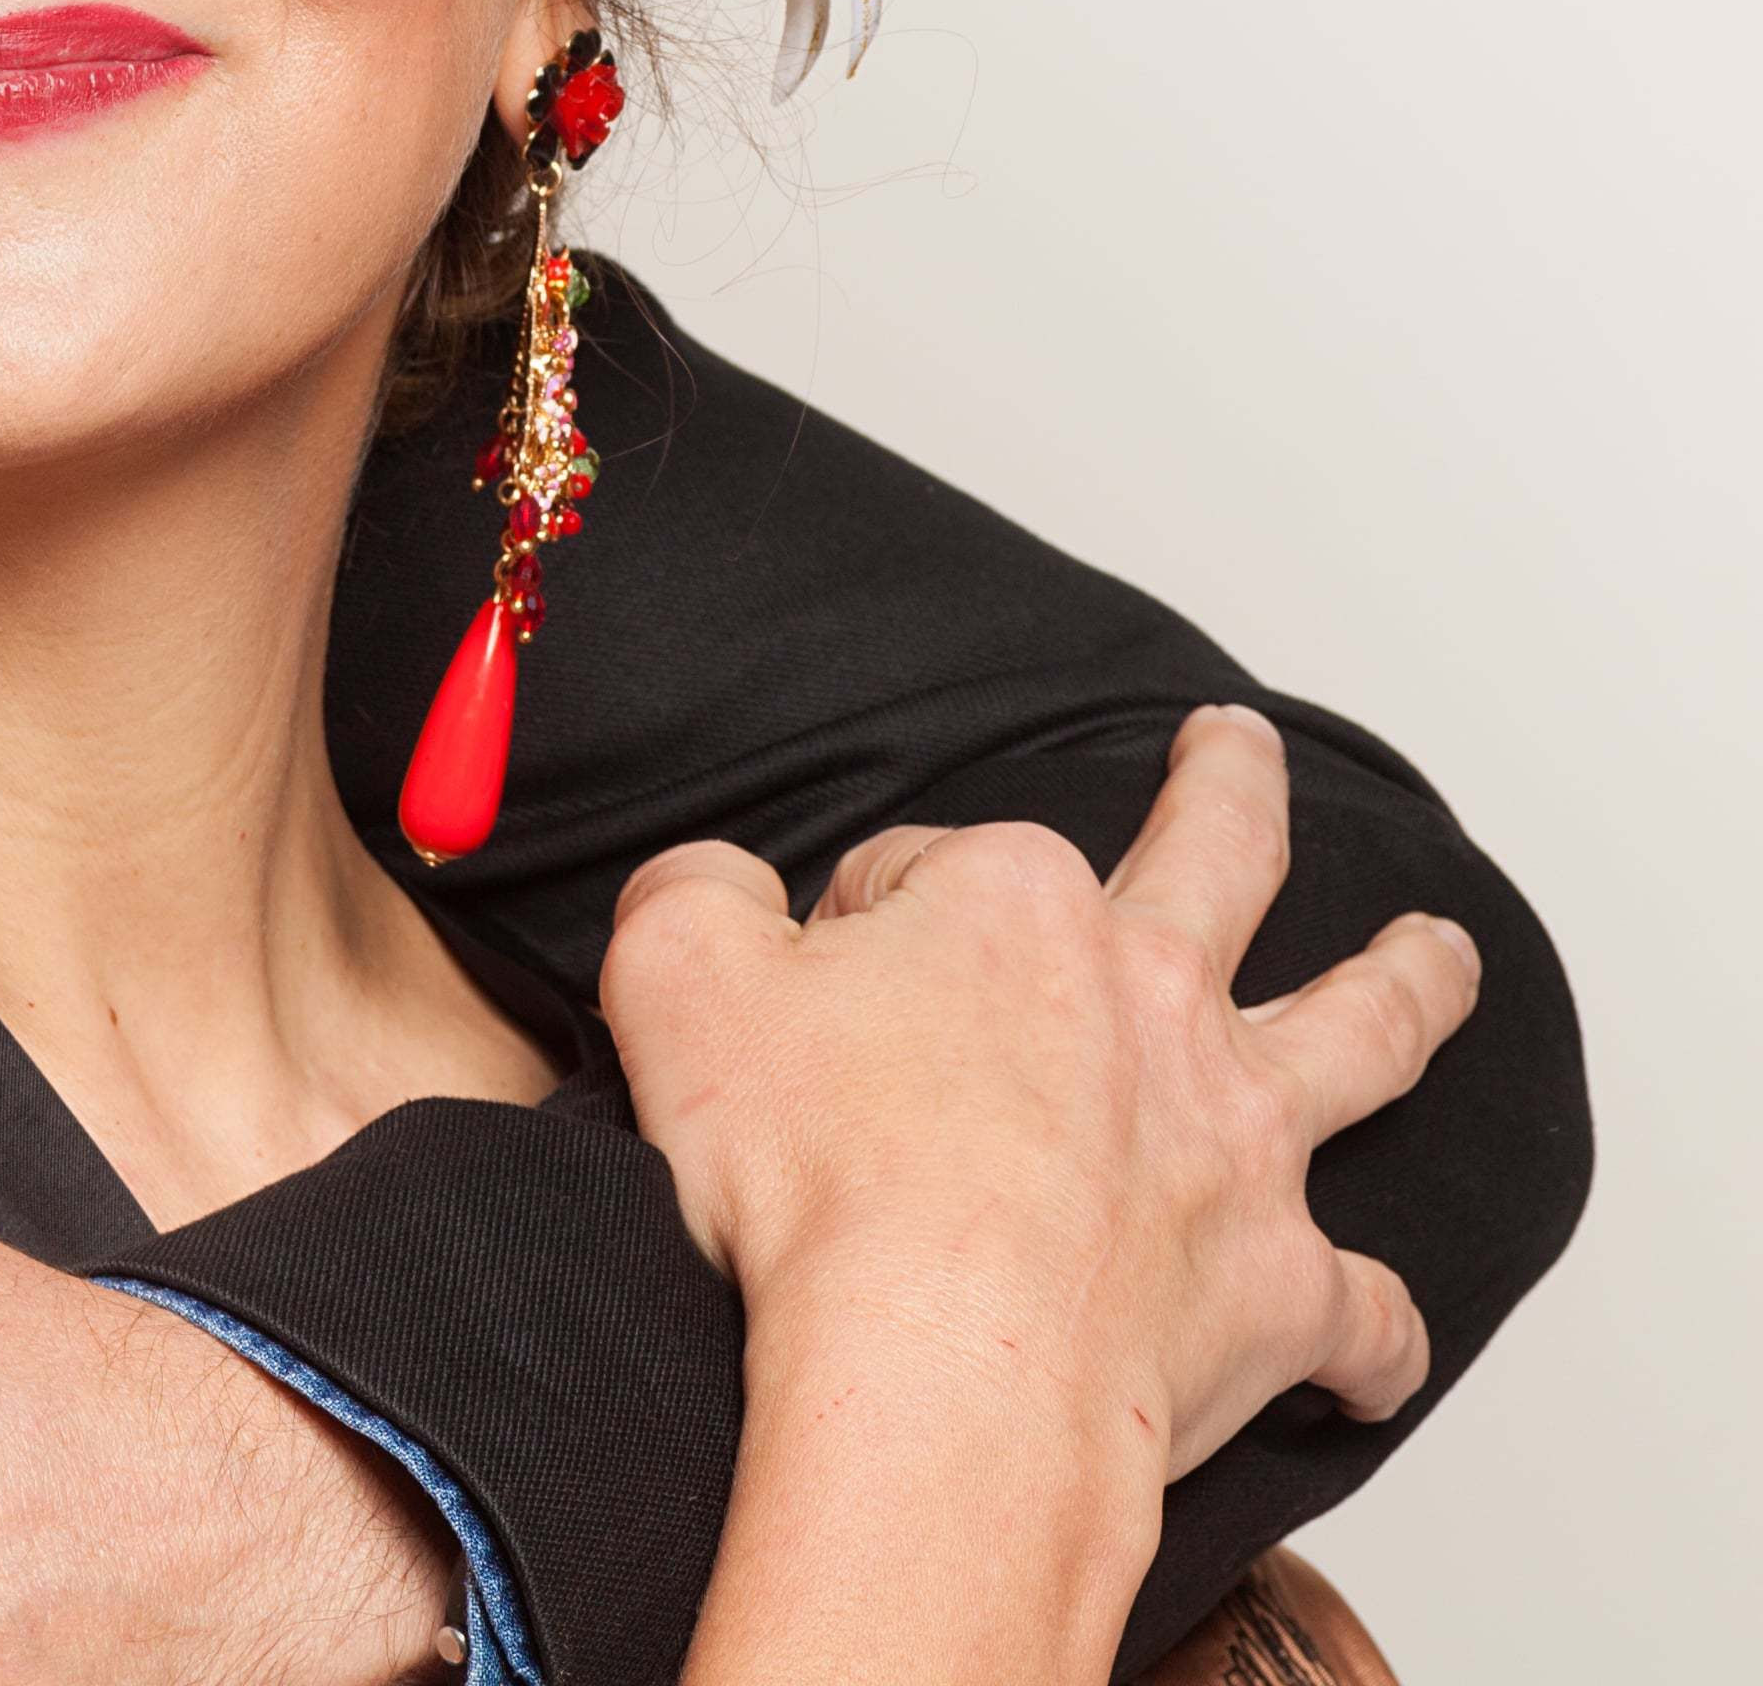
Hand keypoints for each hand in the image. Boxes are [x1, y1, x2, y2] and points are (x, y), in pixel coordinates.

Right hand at [602, 701, 1478, 1490]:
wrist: (946, 1369)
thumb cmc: (818, 1180)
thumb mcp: (673, 973)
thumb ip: (696, 890)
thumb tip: (726, 883)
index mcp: (1017, 902)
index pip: (931, 868)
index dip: (862, 926)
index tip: (816, 997)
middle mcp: (1156, 993)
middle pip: (1219, 858)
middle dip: (1230, 788)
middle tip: (1237, 747)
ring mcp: (1238, 1140)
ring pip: (1363, 1031)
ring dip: (1412, 983)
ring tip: (1442, 954)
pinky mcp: (1282, 1286)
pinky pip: (1365, 1312)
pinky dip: (1371, 1333)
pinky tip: (1364, 1347)